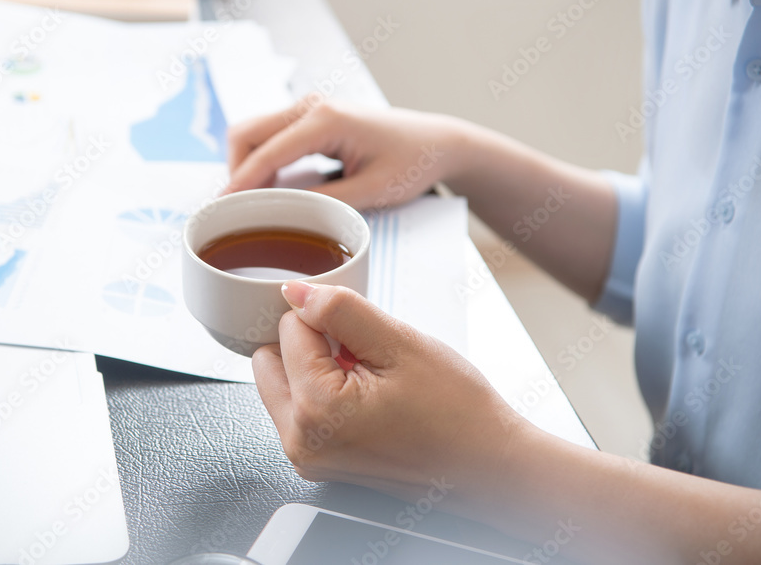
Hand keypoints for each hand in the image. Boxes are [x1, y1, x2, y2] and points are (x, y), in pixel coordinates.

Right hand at [226, 97, 469, 209]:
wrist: (436, 143)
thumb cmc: (412, 163)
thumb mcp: (371, 191)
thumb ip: (323, 201)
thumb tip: (281, 212)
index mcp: (326, 120)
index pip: (267, 152)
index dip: (240, 182)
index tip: (220, 208)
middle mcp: (312, 107)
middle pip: (246, 133)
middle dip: (234, 170)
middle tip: (234, 209)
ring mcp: (309, 108)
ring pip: (253, 133)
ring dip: (245, 165)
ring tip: (250, 203)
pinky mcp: (311, 118)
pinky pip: (270, 137)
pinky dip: (260, 161)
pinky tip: (268, 189)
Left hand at [252, 280, 528, 511]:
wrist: (489, 468)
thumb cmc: (458, 414)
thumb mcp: (400, 344)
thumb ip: (339, 310)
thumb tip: (294, 292)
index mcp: (314, 412)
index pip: (288, 328)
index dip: (328, 319)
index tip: (364, 335)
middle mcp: (300, 442)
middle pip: (270, 358)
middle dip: (308, 343)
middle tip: (362, 355)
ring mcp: (308, 457)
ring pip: (282, 382)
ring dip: (315, 368)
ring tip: (370, 380)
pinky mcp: (319, 462)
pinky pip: (300, 409)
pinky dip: (323, 393)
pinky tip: (367, 399)